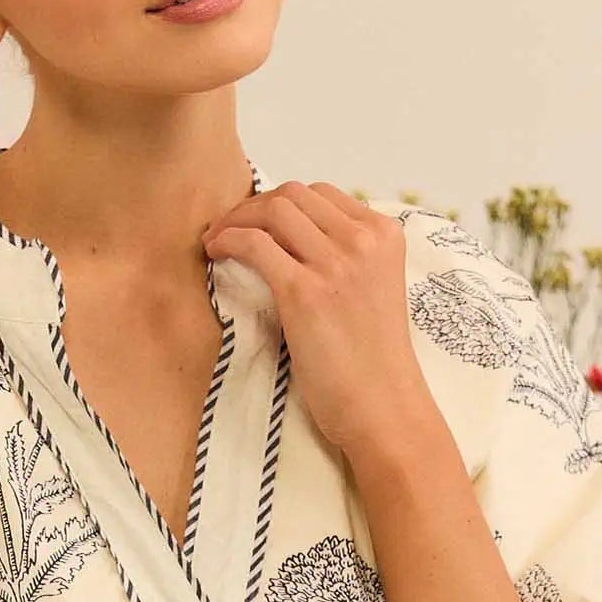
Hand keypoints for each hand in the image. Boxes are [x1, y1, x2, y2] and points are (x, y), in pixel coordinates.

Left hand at [201, 182, 425, 460]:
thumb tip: (293, 240)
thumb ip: (348, 258)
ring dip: (236, 220)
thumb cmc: (373, 361)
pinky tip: (216, 252)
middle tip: (230, 229)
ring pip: (273, 211)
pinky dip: (228, 240)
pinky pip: (254, 244)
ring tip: (217, 241)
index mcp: (385, 235)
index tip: (258, 222)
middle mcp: (363, 241)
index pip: (322, 194)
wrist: (384, 407)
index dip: (281, 203)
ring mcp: (336, 264)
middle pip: (295, 195)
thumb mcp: (373, 290)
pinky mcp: (305, 292)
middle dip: (255, 206)